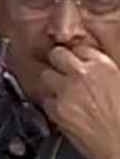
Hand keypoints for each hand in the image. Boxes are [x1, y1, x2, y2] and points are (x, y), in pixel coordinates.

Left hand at [39, 44, 119, 158]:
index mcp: (104, 66)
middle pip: (57, 54)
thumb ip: (106, 74)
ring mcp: (65, 92)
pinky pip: (45, 100)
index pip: (80, 48)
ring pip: (45, 76)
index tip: (76, 61)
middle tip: (61, 71)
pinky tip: (61, 110)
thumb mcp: (119, 84)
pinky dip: (50, 104)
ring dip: (51, 82)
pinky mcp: (56, 110)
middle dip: (58, 61)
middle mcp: (82, 75)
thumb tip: (95, 72)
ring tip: (60, 92)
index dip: (77, 56)